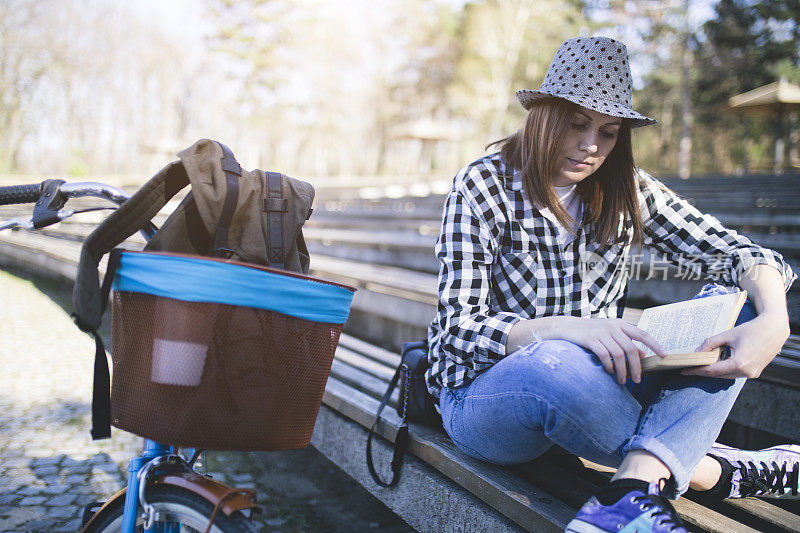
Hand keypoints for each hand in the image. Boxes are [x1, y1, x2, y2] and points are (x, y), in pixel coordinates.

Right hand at [551, 317, 666, 384]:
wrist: (567, 327)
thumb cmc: (591, 332)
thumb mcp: (610, 334)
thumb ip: (626, 342)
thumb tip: (643, 354)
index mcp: (620, 324)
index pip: (642, 334)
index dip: (655, 344)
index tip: (665, 355)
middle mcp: (612, 327)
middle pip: (631, 348)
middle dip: (637, 366)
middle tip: (638, 380)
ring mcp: (601, 333)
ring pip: (618, 355)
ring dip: (622, 370)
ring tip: (622, 381)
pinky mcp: (590, 339)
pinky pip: (605, 355)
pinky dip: (609, 366)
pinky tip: (610, 372)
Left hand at [682, 313, 788, 378]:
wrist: (774, 329)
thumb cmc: (751, 330)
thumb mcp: (728, 334)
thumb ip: (710, 343)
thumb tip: (697, 352)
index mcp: (738, 363)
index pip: (711, 370)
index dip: (696, 371)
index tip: (684, 371)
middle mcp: (746, 372)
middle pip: (718, 375)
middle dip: (703, 371)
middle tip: (689, 368)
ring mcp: (752, 374)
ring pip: (727, 376)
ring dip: (714, 371)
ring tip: (701, 366)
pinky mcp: (755, 373)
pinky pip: (735, 374)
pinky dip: (725, 370)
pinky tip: (717, 364)